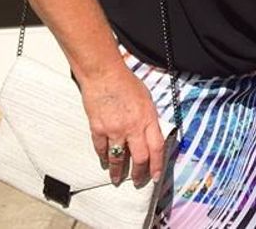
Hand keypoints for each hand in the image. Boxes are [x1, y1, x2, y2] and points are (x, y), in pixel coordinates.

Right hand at [80, 64, 167, 187]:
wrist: (104, 74)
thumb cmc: (126, 83)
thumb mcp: (146, 99)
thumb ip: (149, 118)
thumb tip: (150, 134)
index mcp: (148, 118)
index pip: (157, 147)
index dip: (157, 164)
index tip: (155, 175)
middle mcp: (133, 127)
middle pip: (140, 157)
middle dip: (139, 173)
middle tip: (138, 181)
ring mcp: (115, 129)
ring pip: (118, 159)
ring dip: (118, 172)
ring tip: (117, 179)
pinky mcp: (98, 129)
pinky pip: (102, 150)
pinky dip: (104, 158)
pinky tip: (105, 162)